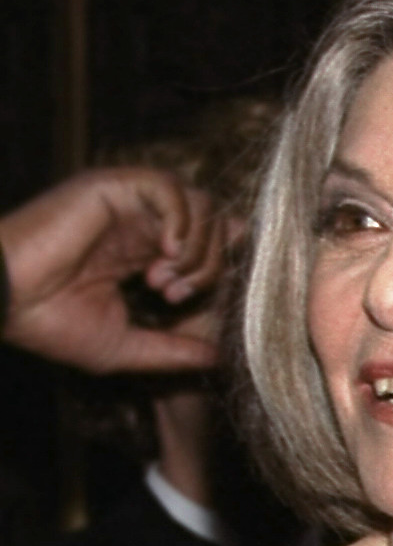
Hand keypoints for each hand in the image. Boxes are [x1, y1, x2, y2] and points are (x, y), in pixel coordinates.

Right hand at [0, 166, 231, 372]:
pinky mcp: (111, 187)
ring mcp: (125, 203)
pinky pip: (169, 187)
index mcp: (139, 255)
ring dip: (195, 247)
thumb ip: (173, 351)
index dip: (216, 268)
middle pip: (210, 224)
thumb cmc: (50, 325)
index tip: (195, 301)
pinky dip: (180, 221)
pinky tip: (165, 253)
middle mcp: (137, 224)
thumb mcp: (124, 348)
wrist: (6, 302)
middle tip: (175, 297)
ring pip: (197, 203)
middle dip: (209, 265)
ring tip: (164, 280)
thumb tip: (219, 359)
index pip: (203, 246)